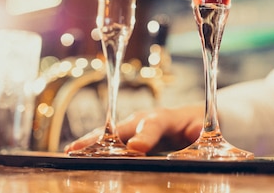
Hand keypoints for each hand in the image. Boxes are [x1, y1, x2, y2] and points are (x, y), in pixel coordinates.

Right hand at [64, 104, 203, 153]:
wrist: (188, 119)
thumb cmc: (195, 124)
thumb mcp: (202, 128)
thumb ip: (201, 133)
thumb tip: (197, 134)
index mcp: (164, 118)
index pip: (153, 125)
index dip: (144, 136)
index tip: (136, 148)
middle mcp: (142, 119)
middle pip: (120, 128)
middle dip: (102, 138)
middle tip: (82, 148)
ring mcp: (130, 127)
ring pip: (108, 134)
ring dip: (90, 142)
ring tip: (71, 151)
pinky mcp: (123, 137)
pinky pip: (105, 141)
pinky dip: (90, 147)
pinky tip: (75, 155)